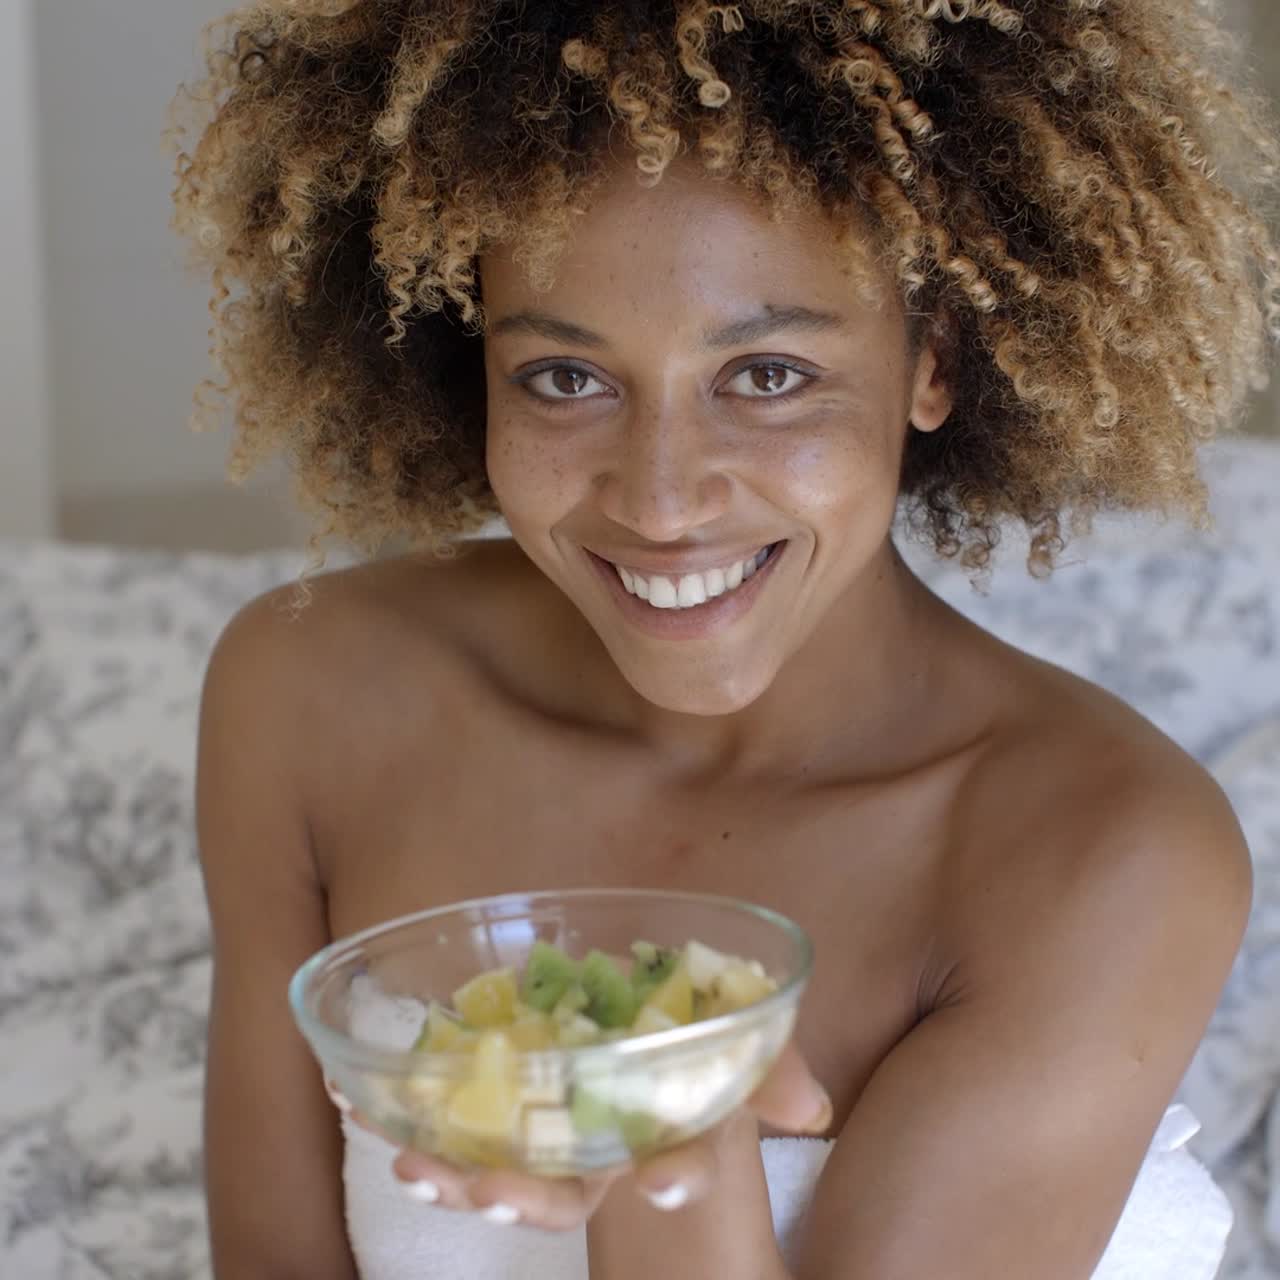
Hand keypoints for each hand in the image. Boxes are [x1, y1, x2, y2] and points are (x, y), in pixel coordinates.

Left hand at [332, 1042, 831, 1230]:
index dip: (671, 1177)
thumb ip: (764, 1063)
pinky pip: (439, 1116)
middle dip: (528, 1200)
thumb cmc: (675, 1017)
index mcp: (651, 1126)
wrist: (614, 992)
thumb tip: (809, 1108)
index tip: (662, 1180)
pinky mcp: (483, 1093)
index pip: (669, 1162)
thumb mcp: (726, 1030)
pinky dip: (394, 1114)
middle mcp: (590, 1143)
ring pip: (494, 1169)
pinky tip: (350, 1096)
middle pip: (563, 1191)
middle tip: (490, 1192)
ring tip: (413, 1163)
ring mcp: (534, 1123)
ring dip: (451, 1172)